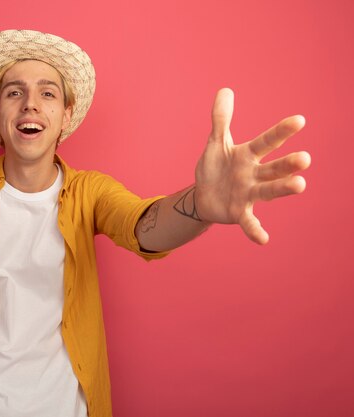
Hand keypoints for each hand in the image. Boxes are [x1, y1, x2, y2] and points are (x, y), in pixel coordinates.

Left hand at [194, 88, 310, 243]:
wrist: (203, 196)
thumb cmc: (215, 168)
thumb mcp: (216, 143)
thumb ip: (221, 119)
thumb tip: (225, 90)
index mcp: (248, 155)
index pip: (267, 142)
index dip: (281, 132)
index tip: (299, 120)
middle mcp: (254, 174)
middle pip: (274, 168)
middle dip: (288, 164)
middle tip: (305, 159)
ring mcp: (248, 194)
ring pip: (268, 191)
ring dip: (283, 189)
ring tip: (301, 185)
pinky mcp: (239, 213)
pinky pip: (249, 222)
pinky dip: (256, 230)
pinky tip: (264, 239)